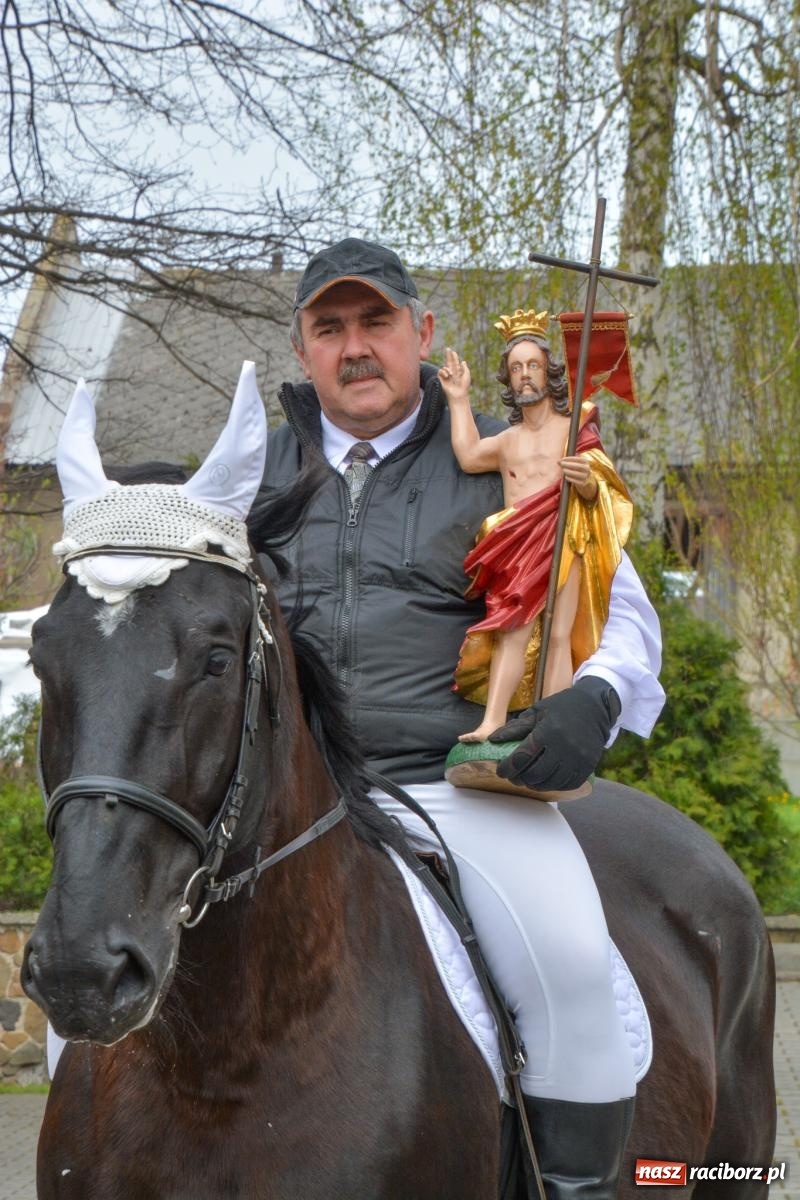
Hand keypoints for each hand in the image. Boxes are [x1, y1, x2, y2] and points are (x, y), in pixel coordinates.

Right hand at [438, 347, 470, 403]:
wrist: (458, 394)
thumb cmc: (464, 386)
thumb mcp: (467, 375)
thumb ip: (465, 368)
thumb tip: (463, 361)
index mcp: (458, 372)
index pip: (455, 363)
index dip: (454, 357)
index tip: (453, 352)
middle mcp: (452, 374)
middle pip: (449, 362)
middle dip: (448, 356)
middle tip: (447, 348)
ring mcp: (446, 376)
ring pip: (445, 367)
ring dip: (448, 369)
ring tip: (451, 375)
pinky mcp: (441, 379)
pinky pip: (440, 371)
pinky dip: (444, 372)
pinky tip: (447, 376)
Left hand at [487, 676, 620, 790]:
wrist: (594, 707)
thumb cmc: (561, 708)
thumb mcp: (537, 712)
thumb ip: (515, 728)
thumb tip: (492, 740)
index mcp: (548, 731)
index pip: (521, 757)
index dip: (507, 768)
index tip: (500, 770)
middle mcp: (564, 746)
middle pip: (534, 774)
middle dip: (519, 778)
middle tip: (513, 776)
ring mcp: (577, 758)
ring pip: (550, 783)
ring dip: (535, 784)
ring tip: (528, 779)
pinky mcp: (587, 766)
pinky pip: (567, 784)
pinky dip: (553, 785)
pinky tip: (546, 779)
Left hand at [560, 455, 597, 501]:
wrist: (586, 481)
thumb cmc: (578, 470)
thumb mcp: (574, 465)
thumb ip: (566, 462)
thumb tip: (558, 461)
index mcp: (586, 462)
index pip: (579, 459)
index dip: (570, 459)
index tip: (563, 459)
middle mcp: (587, 469)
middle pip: (578, 466)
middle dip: (569, 464)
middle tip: (561, 464)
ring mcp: (586, 476)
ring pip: (578, 474)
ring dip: (569, 471)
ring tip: (563, 470)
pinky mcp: (583, 483)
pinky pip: (577, 481)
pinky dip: (571, 479)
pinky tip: (566, 477)